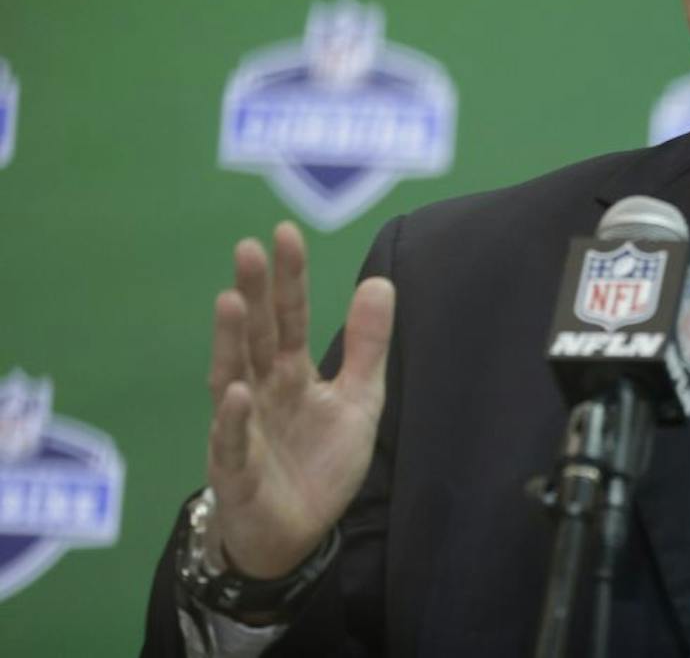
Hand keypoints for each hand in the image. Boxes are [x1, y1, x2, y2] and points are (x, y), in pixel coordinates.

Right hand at [206, 221, 394, 579]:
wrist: (295, 534)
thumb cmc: (319, 462)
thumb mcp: (359, 401)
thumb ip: (368, 346)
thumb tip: (380, 281)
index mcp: (290, 372)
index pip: (289, 316)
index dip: (289, 278)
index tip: (285, 232)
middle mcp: (260, 391)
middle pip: (256, 336)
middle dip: (254, 293)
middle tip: (248, 248)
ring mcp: (245, 428)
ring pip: (232, 377)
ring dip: (231, 341)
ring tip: (231, 301)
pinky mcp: (237, 471)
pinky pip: (232, 442)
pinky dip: (233, 419)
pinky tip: (235, 391)